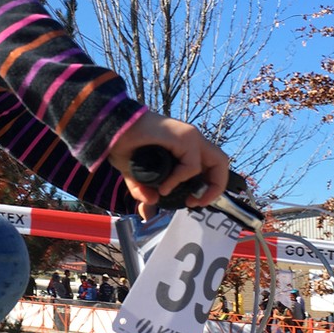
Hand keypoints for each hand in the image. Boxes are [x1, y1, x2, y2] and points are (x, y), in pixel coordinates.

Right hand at [107, 111, 229, 210]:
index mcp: (186, 145)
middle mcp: (192, 139)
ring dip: (210, 185)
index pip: (210, 165)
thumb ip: (144, 189)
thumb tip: (151, 203)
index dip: (209, 185)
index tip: (193, 200)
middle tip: (198, 202)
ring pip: (219, 162)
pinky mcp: (184, 137)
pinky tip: (164, 186)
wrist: (112, 128)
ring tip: (191, 199)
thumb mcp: (136, 174)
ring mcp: (190, 137)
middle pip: (221, 163)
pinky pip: (191, 166)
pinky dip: (180, 180)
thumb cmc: (124, 145)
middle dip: (216, 187)